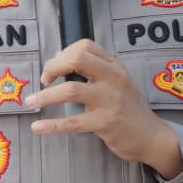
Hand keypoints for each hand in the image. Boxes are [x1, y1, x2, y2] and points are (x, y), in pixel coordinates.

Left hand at [27, 39, 182, 178]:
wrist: (150, 136)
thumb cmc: (128, 108)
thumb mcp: (115, 82)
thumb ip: (91, 69)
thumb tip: (57, 56)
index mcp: (115, 66)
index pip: (84, 46)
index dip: (63, 53)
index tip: (53, 68)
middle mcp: (113, 78)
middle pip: (76, 60)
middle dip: (52, 67)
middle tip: (43, 80)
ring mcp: (110, 100)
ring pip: (70, 90)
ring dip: (45, 96)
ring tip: (31, 101)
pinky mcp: (105, 122)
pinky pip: (72, 122)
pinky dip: (52, 125)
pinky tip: (38, 127)